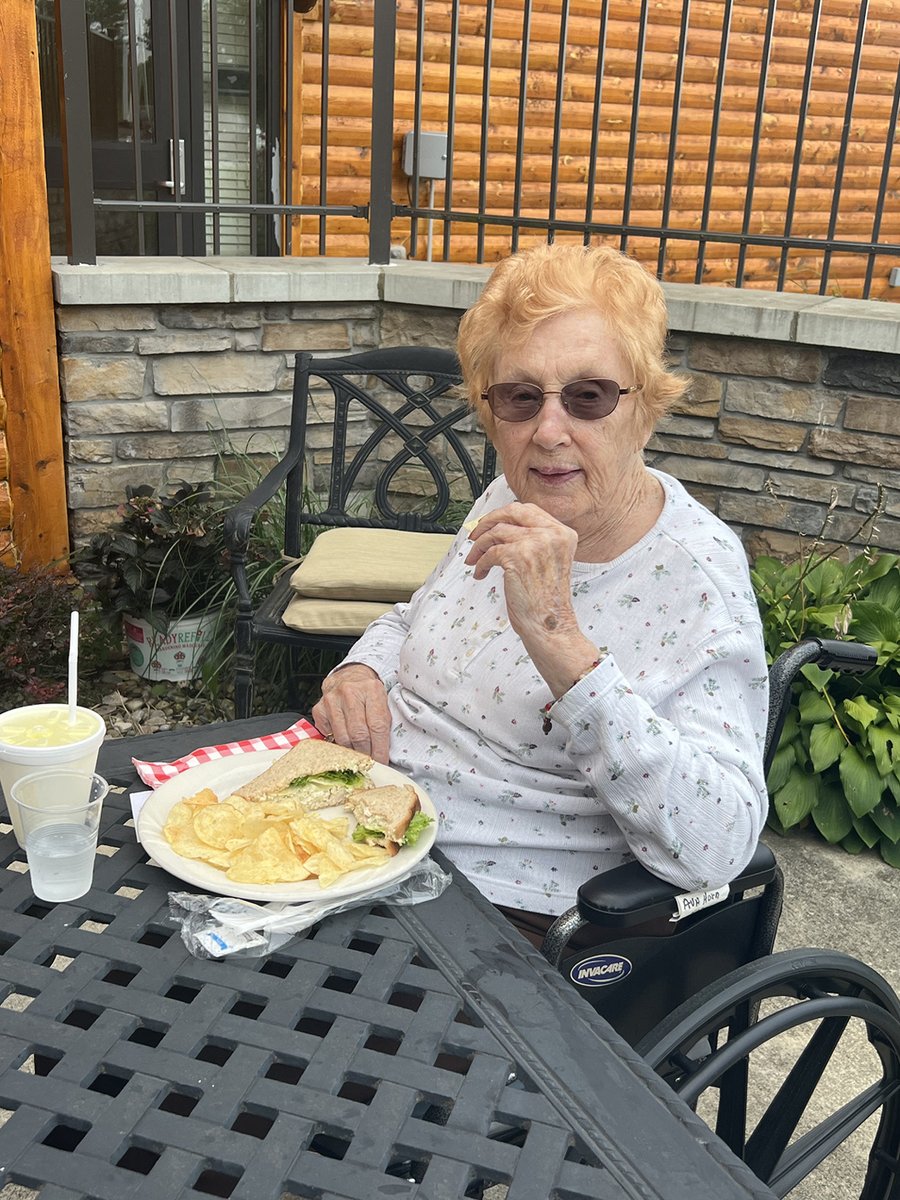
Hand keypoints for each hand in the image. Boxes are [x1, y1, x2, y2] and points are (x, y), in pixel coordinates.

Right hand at [311, 664, 391, 762]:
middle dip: (366, 754)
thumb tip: (384, 754)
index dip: (380, 749)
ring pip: (343, 738)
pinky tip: (345, 741)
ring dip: (352, 752)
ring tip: (359, 755)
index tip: (382, 762)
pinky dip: (337, 742)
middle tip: (370, 763)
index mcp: (371, 689)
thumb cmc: (368, 692)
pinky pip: (328, 735)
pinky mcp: (319, 708)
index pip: (377, 726)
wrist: (349, 675)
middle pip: (359, 734)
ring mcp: (332, 700)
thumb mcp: (382, 701)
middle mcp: (349, 692)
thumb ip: (383, 723)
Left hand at [465, 503, 597, 695]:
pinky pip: (490, 552)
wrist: (549, 624)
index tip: (490, 524)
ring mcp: (535, 543)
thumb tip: (503, 527)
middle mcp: (552, 534)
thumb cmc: (546, 600)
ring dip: (479, 547)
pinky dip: (480, 563)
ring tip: (475, 560)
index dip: (504, 515)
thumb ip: (535, 540)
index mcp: (563, 533)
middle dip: (488, 522)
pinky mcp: (518, 557)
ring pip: (496, 532)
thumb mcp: (549, 560)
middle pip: (511, 512)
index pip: (528, 510)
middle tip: (475, 535)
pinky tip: (480, 573)